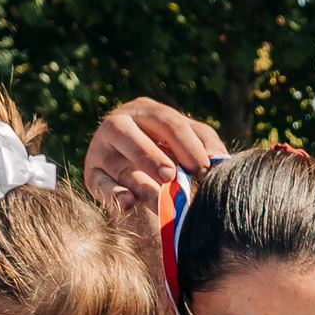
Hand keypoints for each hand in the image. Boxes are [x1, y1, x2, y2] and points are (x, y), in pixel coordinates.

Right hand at [84, 98, 227, 213]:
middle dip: (154, 156)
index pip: (168, 123)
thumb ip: (204, 144)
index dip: (187, 146)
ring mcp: (102, 149)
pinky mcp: (92, 174)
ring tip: (161, 196)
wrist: (131, 169)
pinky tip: (128, 203)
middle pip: (133, 136)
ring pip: (119, 163)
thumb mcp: (186, 142)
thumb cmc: (166, 149)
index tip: (204, 170)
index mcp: (146, 111)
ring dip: (140, 181)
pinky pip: (100, 184)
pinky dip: (113, 194)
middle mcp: (119, 124)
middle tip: (173, 176)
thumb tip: (222, 160)